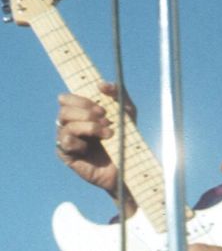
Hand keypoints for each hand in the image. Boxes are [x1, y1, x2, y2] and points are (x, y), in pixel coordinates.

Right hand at [56, 81, 136, 214]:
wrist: (129, 167)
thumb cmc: (127, 139)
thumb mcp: (127, 113)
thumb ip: (118, 94)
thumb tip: (103, 84)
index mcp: (80, 113)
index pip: (66, 98)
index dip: (80, 98)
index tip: (102, 107)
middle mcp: (70, 125)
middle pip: (64, 109)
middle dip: (86, 112)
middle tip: (106, 120)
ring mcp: (66, 139)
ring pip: (65, 123)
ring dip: (89, 126)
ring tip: (108, 134)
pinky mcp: (66, 154)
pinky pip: (65, 141)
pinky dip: (81, 141)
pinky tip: (91, 147)